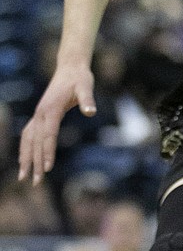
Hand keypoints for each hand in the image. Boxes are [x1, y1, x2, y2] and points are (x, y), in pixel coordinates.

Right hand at [19, 65, 96, 184]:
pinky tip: (24, 160)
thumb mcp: (86, 87)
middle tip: (35, 183)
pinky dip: (25, 149)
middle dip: (35, 163)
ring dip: (26, 159)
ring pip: (28, 141)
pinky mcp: (39, 116)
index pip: (48, 136)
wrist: (70, 68)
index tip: (47, 168)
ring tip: (23, 177)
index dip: (48, 153)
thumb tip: (91, 112)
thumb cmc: (80, 79)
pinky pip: (28, 135)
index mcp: (51, 110)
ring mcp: (38, 115)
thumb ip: (88, 100)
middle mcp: (40, 114)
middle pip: (37, 143)